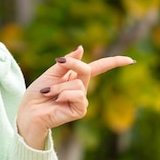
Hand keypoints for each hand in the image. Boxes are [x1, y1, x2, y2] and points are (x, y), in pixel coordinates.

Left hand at [16, 46, 134, 149]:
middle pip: (87, 69)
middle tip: (59, 64)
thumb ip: (67, 63)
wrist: (29, 111)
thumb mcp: (51, 73)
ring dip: (60, 86)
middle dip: (72, 65)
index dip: (114, 63)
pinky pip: (78, 95)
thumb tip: (81, 48)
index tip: (131, 60)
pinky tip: (56, 101)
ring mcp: (81, 100)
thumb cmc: (37, 93)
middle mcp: (81, 88)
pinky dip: (64, 95)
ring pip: (78, 84)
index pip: (98, 68)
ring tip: (50, 94)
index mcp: (75, 77)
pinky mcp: (80, 110)